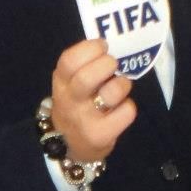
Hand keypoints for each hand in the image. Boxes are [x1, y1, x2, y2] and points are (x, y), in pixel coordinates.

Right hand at [48, 38, 134, 163]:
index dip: (90, 48)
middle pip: (87, 77)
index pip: (69, 60)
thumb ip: (83, 65)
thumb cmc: (76, 104)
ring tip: (119, 87)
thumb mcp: (69, 83)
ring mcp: (84, 119)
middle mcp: (70, 100)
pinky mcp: (100, 135)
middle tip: (112, 65)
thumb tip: (110, 44)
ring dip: (122, 84)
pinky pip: (126, 112)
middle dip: (107, 64)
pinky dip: (128, 107)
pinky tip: (121, 109)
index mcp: (61, 82)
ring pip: (111, 94)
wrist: (70, 145)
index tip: (102, 46)